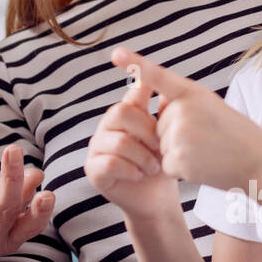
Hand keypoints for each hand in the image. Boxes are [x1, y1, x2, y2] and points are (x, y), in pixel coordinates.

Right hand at [86, 70, 177, 221]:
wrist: (158, 199)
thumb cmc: (162, 165)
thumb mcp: (167, 137)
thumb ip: (166, 112)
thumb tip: (167, 84)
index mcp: (127, 113)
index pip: (132, 91)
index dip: (135, 74)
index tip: (136, 61)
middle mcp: (108, 125)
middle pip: (120, 112)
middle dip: (146, 131)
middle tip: (160, 148)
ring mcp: (97, 146)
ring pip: (118, 141)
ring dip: (142, 157)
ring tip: (154, 167)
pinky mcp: (93, 169)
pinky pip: (110, 163)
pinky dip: (131, 170)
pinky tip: (140, 175)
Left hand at [109, 47, 261, 189]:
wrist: (260, 164)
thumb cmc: (239, 136)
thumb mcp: (213, 108)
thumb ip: (184, 103)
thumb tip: (159, 106)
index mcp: (192, 92)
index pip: (158, 76)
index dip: (135, 63)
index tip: (116, 53)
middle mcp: (182, 110)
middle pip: (160, 125)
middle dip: (178, 136)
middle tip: (210, 139)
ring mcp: (178, 134)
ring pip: (162, 146)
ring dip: (181, 154)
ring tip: (209, 152)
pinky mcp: (176, 158)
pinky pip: (166, 164)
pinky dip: (181, 170)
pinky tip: (203, 166)